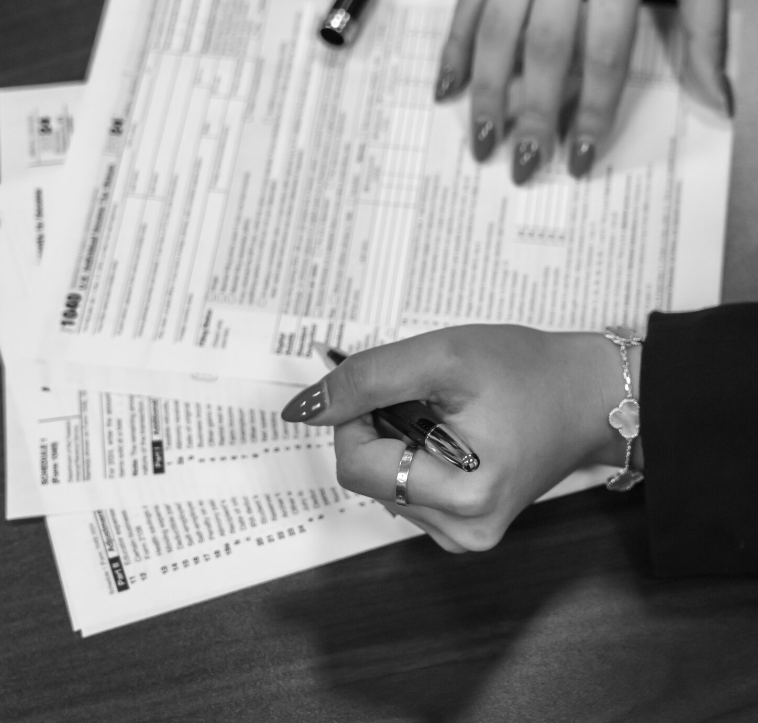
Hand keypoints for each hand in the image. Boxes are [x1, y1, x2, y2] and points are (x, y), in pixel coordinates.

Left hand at [282, 327, 639, 552]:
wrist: (589, 394)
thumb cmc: (527, 371)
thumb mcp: (443, 356)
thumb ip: (369, 379)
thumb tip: (302, 409)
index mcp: (461, 498)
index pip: (356, 464)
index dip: (356, 414)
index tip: (389, 382)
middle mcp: (461, 532)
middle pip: (368, 475)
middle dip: (381, 425)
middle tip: (428, 394)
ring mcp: (464, 535)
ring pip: (384, 481)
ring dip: (398, 438)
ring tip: (449, 412)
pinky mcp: (466, 526)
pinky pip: (408, 489)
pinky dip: (414, 453)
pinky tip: (453, 431)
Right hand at [435, 0, 730, 182]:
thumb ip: (707, 32)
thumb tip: (716, 103)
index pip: (601, 51)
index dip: (589, 110)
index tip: (581, 156)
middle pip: (541, 48)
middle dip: (530, 113)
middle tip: (523, 165)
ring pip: (496, 28)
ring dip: (485, 91)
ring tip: (480, 140)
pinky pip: (467, 0)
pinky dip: (454, 46)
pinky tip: (447, 88)